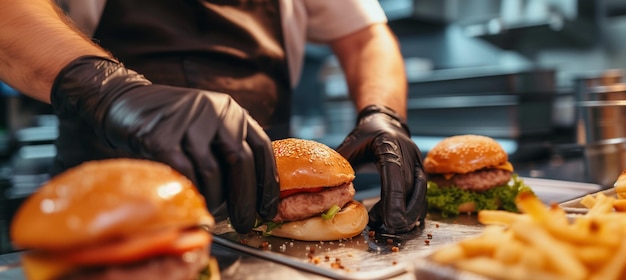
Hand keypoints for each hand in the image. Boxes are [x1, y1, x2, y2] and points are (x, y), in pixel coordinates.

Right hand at [50, 56, 278, 232]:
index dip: (267, 182)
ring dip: (215, 199)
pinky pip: (185, 174)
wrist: (122, 101)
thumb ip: (227, 147)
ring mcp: (188, 122)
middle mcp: (214, 111)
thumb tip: (250, 192)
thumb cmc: (170, 122)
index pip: (261, 147)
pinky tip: (191, 202)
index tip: (268, 208)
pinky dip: (191, 193)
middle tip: (245, 223)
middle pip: (240, 161)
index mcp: (231, 110)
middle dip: (245, 199)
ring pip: (212, 171)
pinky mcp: (162, 136)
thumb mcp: (206, 124)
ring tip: (211, 213)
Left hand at [337, 105, 426, 232]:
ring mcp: (417, 162)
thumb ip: (341, 163)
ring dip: (409, 214)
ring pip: (420, 193)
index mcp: (389, 144)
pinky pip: (421, 194)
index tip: (391, 220)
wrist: (386, 123)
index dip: (394, 198)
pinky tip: (401, 222)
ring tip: (391, 227)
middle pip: (409, 187)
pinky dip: (414, 210)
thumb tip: (328, 185)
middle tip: (385, 228)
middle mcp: (408, 153)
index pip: (395, 173)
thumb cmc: (366, 134)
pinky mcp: (421, 172)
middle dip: (400, 211)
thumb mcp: (351, 143)